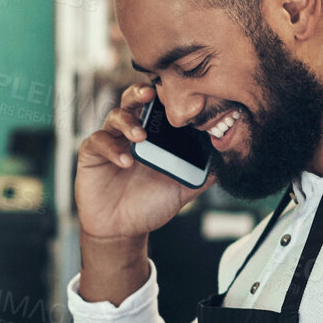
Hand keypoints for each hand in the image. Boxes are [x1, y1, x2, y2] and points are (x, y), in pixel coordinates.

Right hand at [73, 83, 212, 241]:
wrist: (123, 229)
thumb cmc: (150, 204)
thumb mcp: (183, 188)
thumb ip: (204, 172)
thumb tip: (231, 158)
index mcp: (153, 134)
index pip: (159, 105)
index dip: (166, 95)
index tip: (179, 92)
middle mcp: (130, 131)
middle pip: (133, 99)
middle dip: (141, 93)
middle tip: (151, 94)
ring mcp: (111, 140)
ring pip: (115, 116)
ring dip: (128, 122)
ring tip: (140, 137)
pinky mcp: (92, 154)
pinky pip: (98, 141)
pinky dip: (112, 149)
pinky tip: (125, 162)